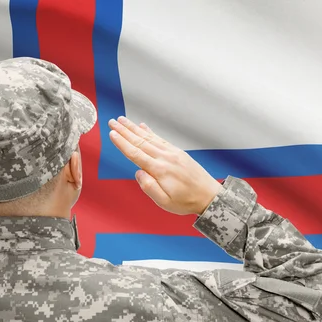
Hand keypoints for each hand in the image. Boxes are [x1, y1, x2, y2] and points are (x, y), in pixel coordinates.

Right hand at [108, 117, 222, 215]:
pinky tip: (143, 126)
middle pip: (140, 142)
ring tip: (123, 120)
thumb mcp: (164, 202)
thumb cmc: (186, 201)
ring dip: (134, 128)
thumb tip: (138, 172)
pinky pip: (160, 139)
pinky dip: (150, 132)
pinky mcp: (178, 152)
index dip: (122, 143)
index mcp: (160, 170)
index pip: (136, 154)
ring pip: (149, 138)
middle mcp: (165, 158)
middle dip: (125, 131)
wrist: (209, 195)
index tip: (112, 134)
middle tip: (112, 121)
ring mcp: (172, 153)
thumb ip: (149, 187)